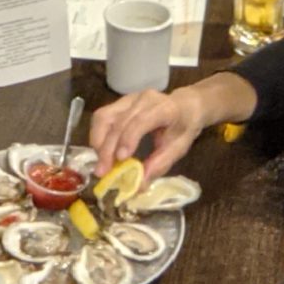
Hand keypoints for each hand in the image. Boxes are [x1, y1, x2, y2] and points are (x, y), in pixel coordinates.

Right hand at [92, 89, 206, 181]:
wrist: (185, 105)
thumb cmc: (184, 127)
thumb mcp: (179, 148)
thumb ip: (160, 164)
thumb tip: (138, 185)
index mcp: (164, 108)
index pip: (140, 120)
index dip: (128, 138)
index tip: (120, 159)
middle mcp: (143, 99)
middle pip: (118, 122)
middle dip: (107, 148)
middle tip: (102, 171)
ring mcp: (128, 99)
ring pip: (104, 117)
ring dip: (98, 142)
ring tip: (100, 163)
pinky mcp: (119, 103)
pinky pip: (102, 117)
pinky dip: (98, 136)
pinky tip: (102, 151)